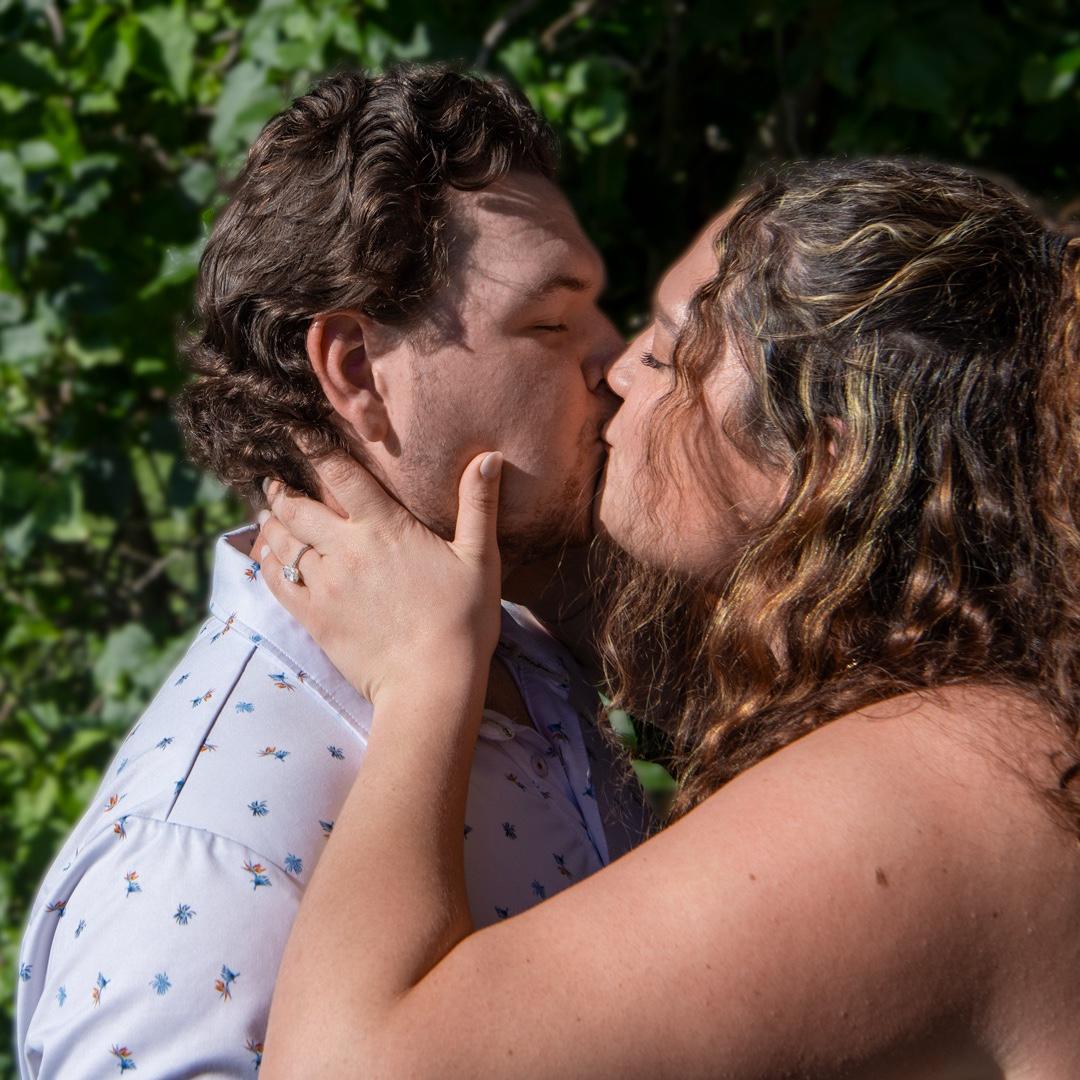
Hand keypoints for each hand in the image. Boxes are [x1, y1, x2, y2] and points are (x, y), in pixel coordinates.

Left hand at [258, 450, 503, 704]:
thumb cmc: (463, 621)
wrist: (431, 685)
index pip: (339, 474)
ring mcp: (325, 585)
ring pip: (281, 541)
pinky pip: (276, 580)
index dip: (312, 447)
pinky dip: (266, 561)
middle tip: (274, 478)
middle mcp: (346, 550)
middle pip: (296, 506)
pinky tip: (267, 553)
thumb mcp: (479, 559)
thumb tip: (488, 457)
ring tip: (268, 511)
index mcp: (385, 528)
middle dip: (282, 488)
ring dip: (271, 522)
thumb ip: (478, 505)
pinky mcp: (314, 617)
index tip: (295, 430)